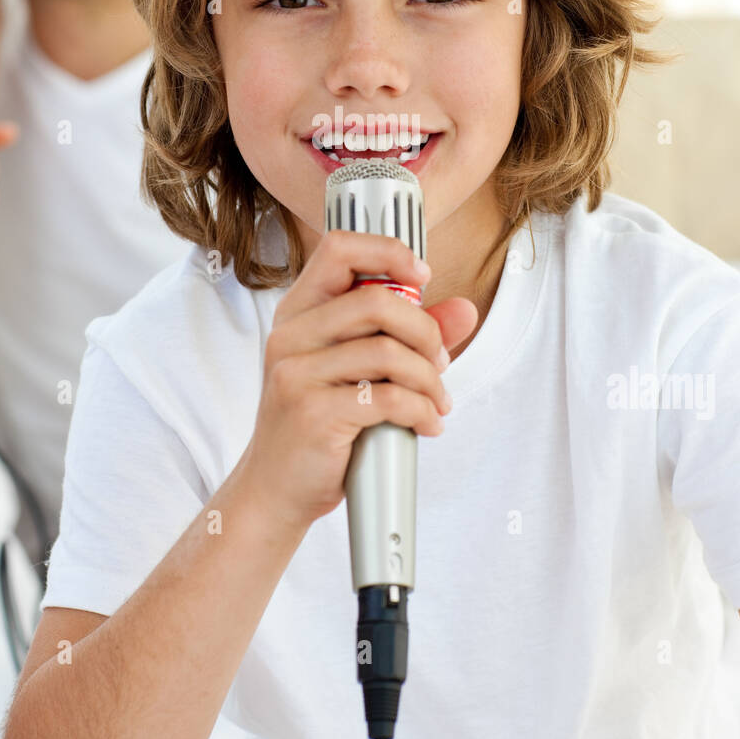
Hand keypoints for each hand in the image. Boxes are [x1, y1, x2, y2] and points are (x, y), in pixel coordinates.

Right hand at [238, 228, 477, 532]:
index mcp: (299, 313)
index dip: (389, 252)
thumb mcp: (359, 370)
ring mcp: (297, 373)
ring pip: (388, 352)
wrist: (275, 489)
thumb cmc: (318, 425)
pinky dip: (420, 410)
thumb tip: (464, 310)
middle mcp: (291, 336)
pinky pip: (388, 398)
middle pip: (377, 301)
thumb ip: (410, 335)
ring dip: (429, 380)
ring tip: (435, 401)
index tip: (422, 277)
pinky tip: (425, 423)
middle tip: (439, 362)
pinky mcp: (313, 413)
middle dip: (426, 332)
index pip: (339, 249)